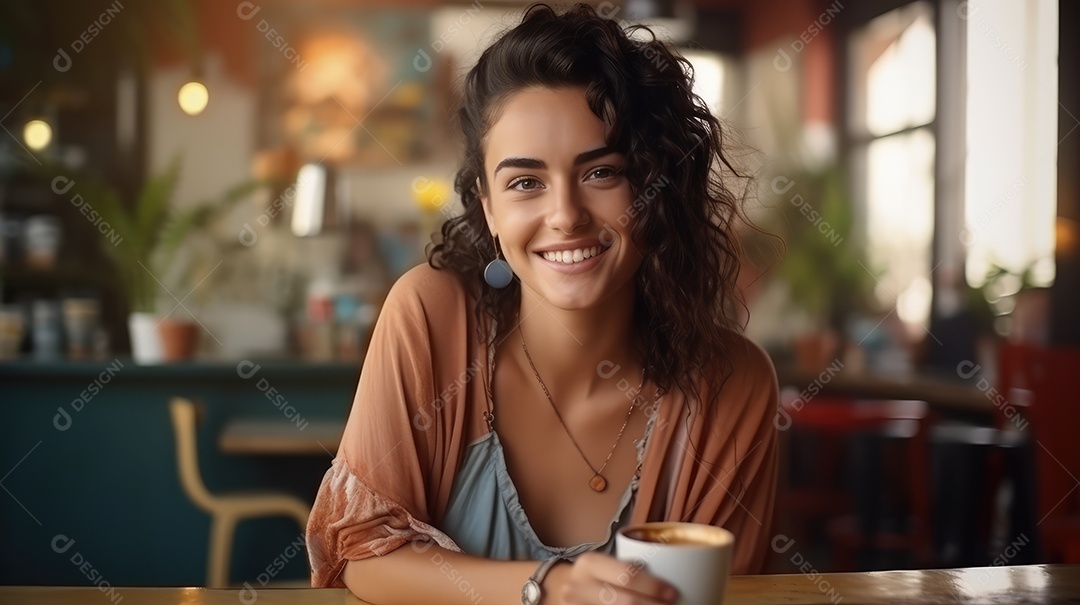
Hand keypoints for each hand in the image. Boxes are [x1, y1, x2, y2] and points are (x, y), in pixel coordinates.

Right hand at [548, 551, 677, 604]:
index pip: (627, 575)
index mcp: (591, 564)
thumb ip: (631, 568)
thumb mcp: (606, 564)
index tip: (673, 593)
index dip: (653, 586)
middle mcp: (579, 587)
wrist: (561, 590)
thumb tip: (680, 575)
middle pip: (624, 602)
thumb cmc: (595, 576)